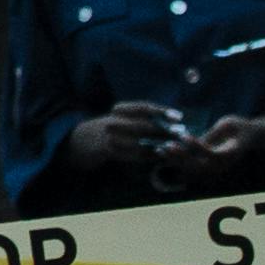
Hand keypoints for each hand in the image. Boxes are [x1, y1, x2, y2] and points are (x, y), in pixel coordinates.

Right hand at [64, 102, 188, 185]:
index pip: (142, 108)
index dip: (161, 111)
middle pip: (142, 125)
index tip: (178, 115)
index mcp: (119, 110)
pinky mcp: (110, 152)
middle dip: (163, 129)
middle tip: (181, 132)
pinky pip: (134, 155)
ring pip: (140, 142)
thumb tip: (172, 120)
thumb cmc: (110, 129)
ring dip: (159, 145)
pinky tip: (162, 156)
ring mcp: (111, 138)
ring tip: (176, 147)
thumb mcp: (121, 118)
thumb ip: (142, 118)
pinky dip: (150, 156)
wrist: (82, 141)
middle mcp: (114, 122)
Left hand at [150, 117, 264, 192]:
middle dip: (181, 156)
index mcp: (229, 154)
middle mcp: (221, 164)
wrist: (249, 136)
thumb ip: (213, 134)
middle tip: (167, 145)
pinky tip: (164, 150)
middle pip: (198, 165)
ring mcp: (214, 167)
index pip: (211, 155)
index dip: (197, 146)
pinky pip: (189, 164)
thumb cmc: (239, 127)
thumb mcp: (228, 124)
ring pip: (192, 167)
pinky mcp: (206, 164)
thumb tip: (194, 141)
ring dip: (175, 159)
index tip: (184, 136)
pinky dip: (176, 159)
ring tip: (160, 149)